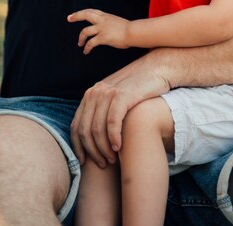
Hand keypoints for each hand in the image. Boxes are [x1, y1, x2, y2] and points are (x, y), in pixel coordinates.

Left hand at [67, 8, 130, 51]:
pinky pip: (91, 43)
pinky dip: (87, 47)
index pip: (92, 11)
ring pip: (85, 31)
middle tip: (69, 18)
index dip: (83, 12)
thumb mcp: (117, 22)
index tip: (76, 14)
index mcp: (106, 16)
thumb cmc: (130, 29)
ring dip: (81, 38)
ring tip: (80, 43)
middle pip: (86, 15)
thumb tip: (108, 29)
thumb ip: (110, 24)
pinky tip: (86, 51)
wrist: (133, 32)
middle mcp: (102, 20)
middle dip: (76, 16)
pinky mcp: (103, 38)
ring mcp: (102, 28)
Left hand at [70, 52, 170, 166]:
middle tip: (103, 164)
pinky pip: (112, 122)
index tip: (85, 162)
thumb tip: (94, 136)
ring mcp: (107, 93)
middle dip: (92, 151)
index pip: (76, 126)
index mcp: (90, 95)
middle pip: (85, 130)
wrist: (157, 68)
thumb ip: (103, 110)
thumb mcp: (115, 97)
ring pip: (97, 129)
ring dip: (103, 148)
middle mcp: (95, 93)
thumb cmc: (138, 87)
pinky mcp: (122, 95)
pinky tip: (119, 147)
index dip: (78, 147)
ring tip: (112, 159)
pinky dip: (113, 138)